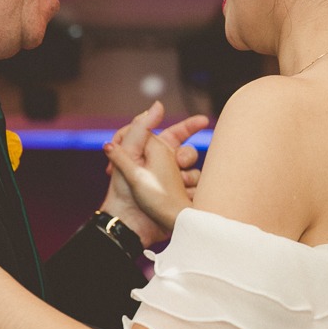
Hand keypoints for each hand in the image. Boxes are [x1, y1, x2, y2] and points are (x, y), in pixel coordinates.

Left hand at [100, 102, 206, 244]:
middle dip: (186, 157)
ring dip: (188, 178)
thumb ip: (141, 126)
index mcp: (154, 152)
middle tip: (177, 165)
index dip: (190, 126)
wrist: (130, 223)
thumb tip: (158, 105)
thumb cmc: (123, 190)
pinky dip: (191, 193)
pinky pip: (198, 189)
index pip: (176, 134)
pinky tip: (181, 199)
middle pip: (189, 153)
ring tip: (177, 188)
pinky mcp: (182, 198)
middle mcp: (166, 166)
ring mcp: (176, 183)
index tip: (204, 121)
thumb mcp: (129, 152)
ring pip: (196, 172)